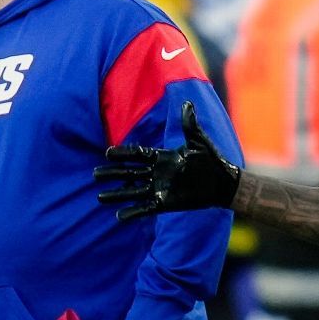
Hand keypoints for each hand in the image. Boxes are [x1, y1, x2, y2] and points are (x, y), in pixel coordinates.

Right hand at [95, 101, 239, 220]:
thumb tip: (187, 103)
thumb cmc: (211, 160)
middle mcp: (156, 173)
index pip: (137, 155)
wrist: (223, 183)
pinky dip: (133, 212)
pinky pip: (145, 208)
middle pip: (128, 173)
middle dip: (112, 174)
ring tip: (100, 198)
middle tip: (95, 175)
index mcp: (161, 158)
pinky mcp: (165, 204)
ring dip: (116, 195)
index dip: (123, 154)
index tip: (107, 154)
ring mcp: (159, 188)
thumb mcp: (198, 141)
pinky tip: (119, 216)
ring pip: (132, 192)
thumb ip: (189, 124)